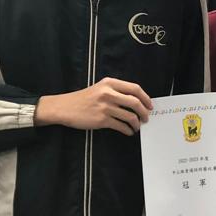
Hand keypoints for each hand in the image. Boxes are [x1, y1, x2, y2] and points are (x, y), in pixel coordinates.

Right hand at [35, 77, 152, 135]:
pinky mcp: (102, 120)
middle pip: (135, 102)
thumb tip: (135, 101)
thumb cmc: (82, 99)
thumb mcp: (99, 88)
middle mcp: (108, 93)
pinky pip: (121, 126)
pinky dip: (128, 130)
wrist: (65, 108)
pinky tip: (128, 132)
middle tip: (146, 118)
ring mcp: (105, 107)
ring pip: (130, 116)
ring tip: (136, 127)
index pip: (134, 88)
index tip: (149, 105)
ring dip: (136, 124)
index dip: (145, 98)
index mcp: (110, 83)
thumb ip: (115, 91)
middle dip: (144, 112)